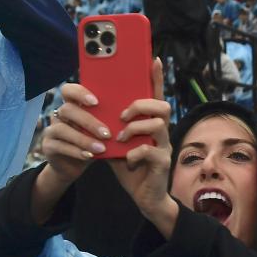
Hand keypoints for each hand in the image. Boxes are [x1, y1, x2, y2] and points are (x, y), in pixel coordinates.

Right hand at [40, 81, 112, 185]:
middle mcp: (59, 115)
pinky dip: (77, 151)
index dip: (80, 93)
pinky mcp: (48, 146)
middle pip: (68, 109)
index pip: (69, 90)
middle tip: (107, 134)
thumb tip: (130, 115)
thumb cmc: (92, 143)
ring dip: (84, 139)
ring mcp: (51, 130)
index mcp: (72, 106)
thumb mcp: (101, 132)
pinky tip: (90, 156)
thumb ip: (108, 122)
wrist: (73, 166)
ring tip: (101, 148)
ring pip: (63, 129)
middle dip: (89, 121)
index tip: (96, 102)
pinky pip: (60, 146)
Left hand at [108, 58, 175, 227]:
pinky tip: (128, 160)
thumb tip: (92, 112)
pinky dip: (134, 154)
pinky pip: (150, 151)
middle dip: (140, 105)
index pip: (156, 96)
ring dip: (135, 128)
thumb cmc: (132, 168)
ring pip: (157, 125)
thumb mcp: (117, 145)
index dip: (156, 78)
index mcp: (151, 124)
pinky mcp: (161, 163)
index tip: (154, 59)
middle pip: (162, 106)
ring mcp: (164, 147)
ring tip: (120, 138)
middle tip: (122, 116)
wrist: (145, 198)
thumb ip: (110, 129)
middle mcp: (162, 132)